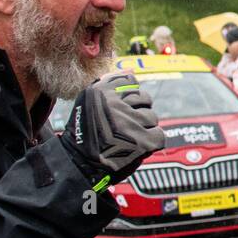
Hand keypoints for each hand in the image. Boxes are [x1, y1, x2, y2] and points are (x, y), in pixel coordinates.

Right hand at [60, 71, 164, 185]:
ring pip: (152, 117)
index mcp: (100, 90)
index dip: (128, 97)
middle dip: (137, 112)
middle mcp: (115, 103)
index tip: (119, 109)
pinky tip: (137, 146)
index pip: (130, 81)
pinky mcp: (142, 140)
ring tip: (127, 138)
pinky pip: (159, 135)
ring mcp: (129, 122)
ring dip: (144, 128)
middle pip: (145, 99)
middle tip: (123, 127)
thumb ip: (110, 86)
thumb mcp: (88, 102)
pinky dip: (152, 142)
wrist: (78, 164)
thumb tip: (132, 73)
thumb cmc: (85, 134)